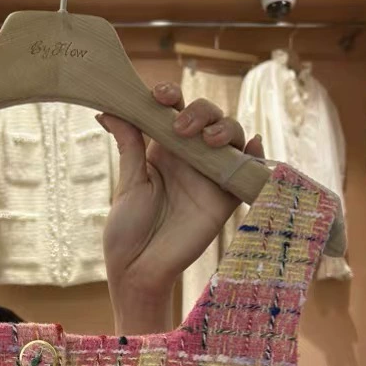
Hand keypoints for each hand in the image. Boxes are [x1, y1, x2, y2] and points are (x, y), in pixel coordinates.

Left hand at [100, 83, 262, 330]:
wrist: (140, 269)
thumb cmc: (128, 229)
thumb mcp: (129, 182)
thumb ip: (130, 144)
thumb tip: (109, 108)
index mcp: (163, 150)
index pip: (174, 110)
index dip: (171, 95)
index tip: (160, 95)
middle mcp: (190, 157)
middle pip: (207, 116)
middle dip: (199, 112)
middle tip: (180, 129)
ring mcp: (210, 175)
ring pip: (230, 135)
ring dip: (224, 128)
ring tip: (207, 140)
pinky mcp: (226, 198)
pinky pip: (248, 171)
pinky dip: (255, 153)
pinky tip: (252, 144)